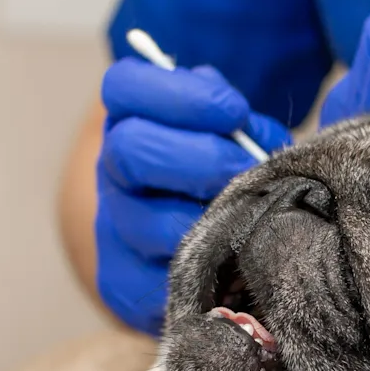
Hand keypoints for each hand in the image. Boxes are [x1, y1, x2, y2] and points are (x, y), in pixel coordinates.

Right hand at [97, 59, 290, 333]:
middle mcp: (111, 171)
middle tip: (244, 169)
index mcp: (130, 118)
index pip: (124, 86)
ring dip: (209, 222)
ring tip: (249, 220)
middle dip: (200, 158)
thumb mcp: (237, 134)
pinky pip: (159, 280)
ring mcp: (112, 229)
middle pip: (130, 151)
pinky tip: (235, 263)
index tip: (234, 110)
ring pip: (149, 225)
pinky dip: (206, 272)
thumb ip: (243, 125)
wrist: (205, 244)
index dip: (180, 94)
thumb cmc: (228, 173)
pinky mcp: (120, 283)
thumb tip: (258, 140)